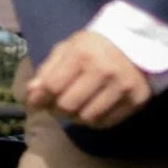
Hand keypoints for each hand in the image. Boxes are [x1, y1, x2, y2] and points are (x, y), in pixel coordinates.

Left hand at [28, 29, 153, 129]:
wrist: (137, 44)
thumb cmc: (94, 47)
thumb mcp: (67, 49)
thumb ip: (47, 71)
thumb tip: (30, 95)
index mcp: (83, 54)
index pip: (52, 86)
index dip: (38, 98)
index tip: (35, 102)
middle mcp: (105, 71)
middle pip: (68, 106)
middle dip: (55, 109)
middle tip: (55, 106)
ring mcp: (123, 87)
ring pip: (87, 118)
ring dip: (74, 117)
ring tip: (73, 107)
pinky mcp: (136, 101)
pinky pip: (106, 123)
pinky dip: (92, 121)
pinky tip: (90, 109)